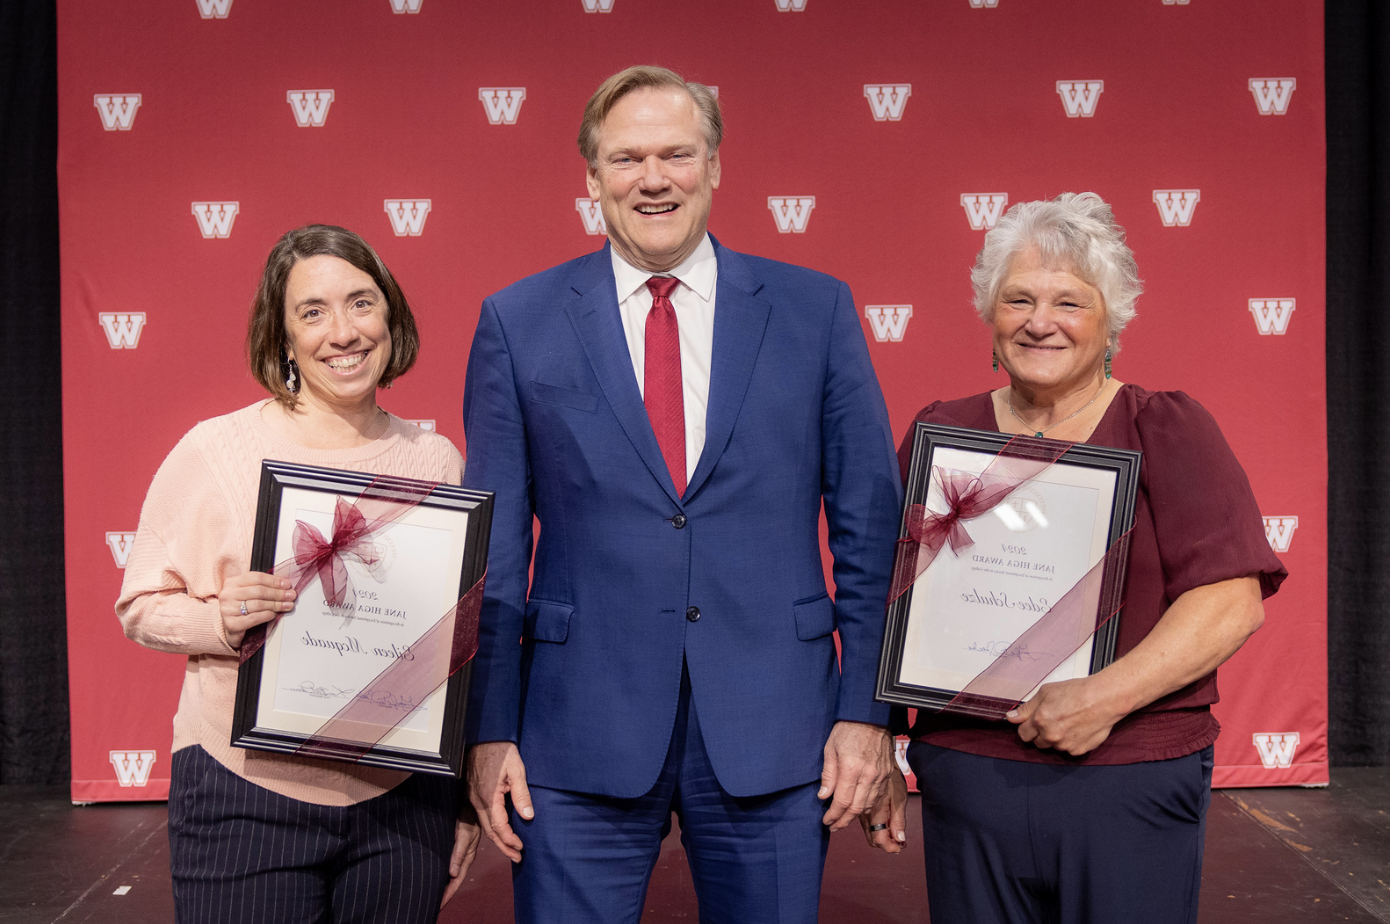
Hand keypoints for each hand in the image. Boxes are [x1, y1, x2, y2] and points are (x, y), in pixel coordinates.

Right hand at [218, 572, 296, 647]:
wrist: (229, 628)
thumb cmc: (241, 608)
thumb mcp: (248, 593)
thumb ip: (263, 586)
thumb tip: (285, 585)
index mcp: (232, 583)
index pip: (256, 577)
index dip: (274, 581)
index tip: (287, 584)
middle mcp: (227, 594)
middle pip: (259, 591)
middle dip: (278, 593)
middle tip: (290, 596)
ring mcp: (227, 609)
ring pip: (258, 604)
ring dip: (276, 605)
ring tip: (287, 606)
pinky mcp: (231, 624)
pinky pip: (254, 618)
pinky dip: (267, 615)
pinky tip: (274, 614)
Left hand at [440, 801, 481, 908]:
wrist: (470, 799)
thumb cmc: (466, 815)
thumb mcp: (463, 833)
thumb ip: (458, 852)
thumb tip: (452, 874)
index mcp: (467, 856)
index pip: (456, 881)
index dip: (448, 894)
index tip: (438, 906)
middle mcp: (464, 856)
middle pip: (454, 880)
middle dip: (446, 894)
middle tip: (434, 906)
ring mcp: (462, 851)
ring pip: (453, 873)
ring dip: (445, 885)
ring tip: (436, 896)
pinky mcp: (458, 845)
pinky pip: (452, 863)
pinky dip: (446, 873)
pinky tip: (440, 875)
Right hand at [467, 741, 532, 861]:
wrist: (483, 737)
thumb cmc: (501, 750)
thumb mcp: (517, 769)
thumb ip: (521, 794)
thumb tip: (528, 816)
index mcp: (489, 796)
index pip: (499, 826)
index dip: (510, 840)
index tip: (521, 847)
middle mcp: (478, 800)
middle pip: (490, 831)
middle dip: (503, 846)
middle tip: (517, 857)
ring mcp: (473, 798)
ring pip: (484, 825)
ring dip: (497, 839)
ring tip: (510, 849)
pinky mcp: (472, 794)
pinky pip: (481, 817)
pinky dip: (491, 828)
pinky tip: (499, 831)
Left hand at [819, 721, 893, 830]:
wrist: (871, 716)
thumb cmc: (848, 729)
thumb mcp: (830, 748)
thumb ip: (828, 774)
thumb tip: (824, 796)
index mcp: (851, 769)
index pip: (842, 802)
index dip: (833, 815)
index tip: (826, 820)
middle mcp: (868, 776)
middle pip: (856, 808)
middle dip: (843, 821)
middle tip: (833, 826)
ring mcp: (880, 776)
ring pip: (869, 805)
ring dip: (856, 816)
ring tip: (844, 819)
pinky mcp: (887, 774)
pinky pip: (878, 797)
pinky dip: (868, 806)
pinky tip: (859, 807)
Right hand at [859, 768, 907, 853]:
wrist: (876, 759)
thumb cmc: (891, 776)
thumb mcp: (899, 797)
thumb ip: (898, 819)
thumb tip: (900, 838)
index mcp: (875, 813)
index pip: (879, 839)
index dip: (890, 847)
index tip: (899, 848)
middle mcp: (865, 815)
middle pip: (872, 839)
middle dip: (885, 844)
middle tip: (899, 844)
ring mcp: (861, 810)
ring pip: (868, 833)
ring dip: (880, 837)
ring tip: (895, 836)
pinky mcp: (860, 806)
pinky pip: (866, 824)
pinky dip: (876, 829)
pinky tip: (887, 825)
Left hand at [1007, 675, 1127, 755]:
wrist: (1104, 699)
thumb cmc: (1078, 692)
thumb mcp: (1046, 692)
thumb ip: (1027, 708)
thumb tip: (1011, 718)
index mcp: (1040, 720)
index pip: (1023, 734)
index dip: (1027, 728)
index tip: (1032, 724)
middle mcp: (1051, 736)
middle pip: (1037, 743)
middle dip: (1041, 734)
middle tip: (1053, 720)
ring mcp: (1065, 745)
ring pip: (1053, 747)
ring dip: (1056, 739)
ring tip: (1068, 723)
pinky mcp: (1078, 751)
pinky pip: (1068, 750)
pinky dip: (1071, 742)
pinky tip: (1077, 729)